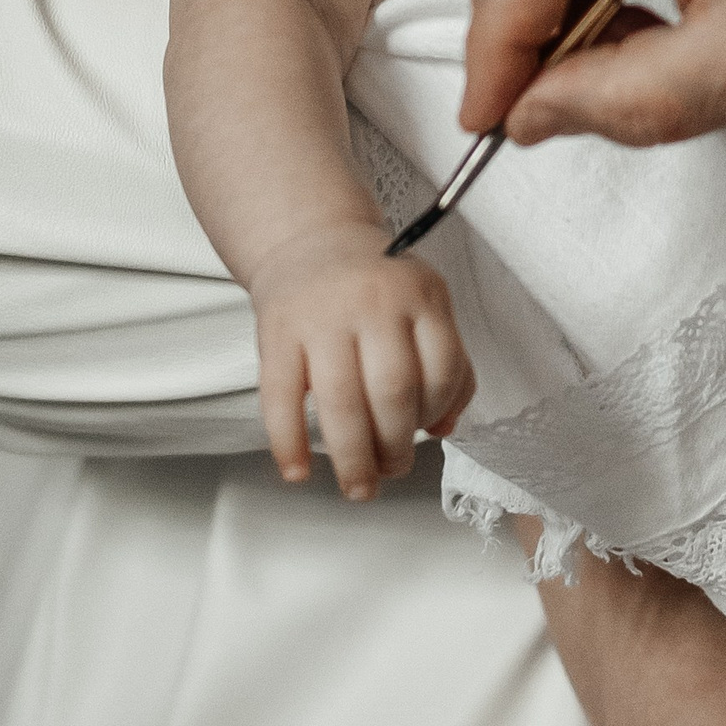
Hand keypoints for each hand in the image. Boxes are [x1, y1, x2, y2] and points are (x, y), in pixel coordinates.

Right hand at [246, 218, 474, 497]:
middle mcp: (372, 302)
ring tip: (359, 486)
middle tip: (392, 470)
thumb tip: (446, 426)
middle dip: (396, 447)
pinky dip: (288, 443)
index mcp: (418, 295)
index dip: (438, 411)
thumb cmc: (375, 283)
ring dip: (352, 458)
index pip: (442, 367)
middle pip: (393, 390)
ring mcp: (321, 317)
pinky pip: (280, 398)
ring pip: (340, 401)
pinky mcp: (277, 333)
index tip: (426, 432)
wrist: (310, 239)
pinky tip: (298, 471)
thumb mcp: (424, 303)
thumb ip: (448, 360)